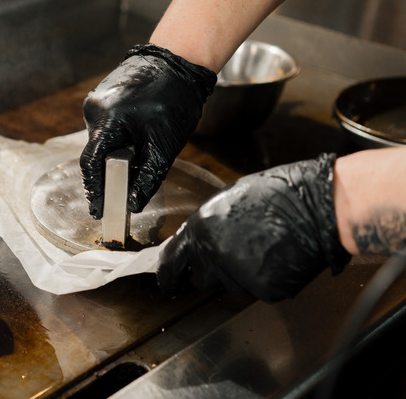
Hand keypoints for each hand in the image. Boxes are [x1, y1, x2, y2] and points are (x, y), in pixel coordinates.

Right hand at [80, 44, 216, 218]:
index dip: (94, 191)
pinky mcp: (102, 97)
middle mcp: (94, 109)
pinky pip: (105, 126)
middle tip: (128, 186)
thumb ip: (147, 176)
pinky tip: (137, 136)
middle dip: (111, 170)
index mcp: (106, 119)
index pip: (91, 165)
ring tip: (141, 151)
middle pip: (95, 153)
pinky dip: (118, 138)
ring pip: (101, 140)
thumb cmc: (175, 98)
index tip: (98, 210)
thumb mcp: (165, 144)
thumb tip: (134, 203)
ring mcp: (95, 100)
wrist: (178, 59)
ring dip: (116, 152)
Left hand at [156, 154, 351, 302]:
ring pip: (232, 285)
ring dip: (244, 274)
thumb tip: (195, 242)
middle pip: (202, 278)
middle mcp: (214, 253)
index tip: (169, 284)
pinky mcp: (264, 288)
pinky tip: (279, 258)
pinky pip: (259, 291)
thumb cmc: (279, 194)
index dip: (169, 276)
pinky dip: (269, 280)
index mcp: (200, 228)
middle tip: (237, 255)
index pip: (171, 263)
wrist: (318, 205)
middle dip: (213, 272)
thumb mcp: (228, 199)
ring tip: (265, 247)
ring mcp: (239, 273)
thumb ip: (206, 225)